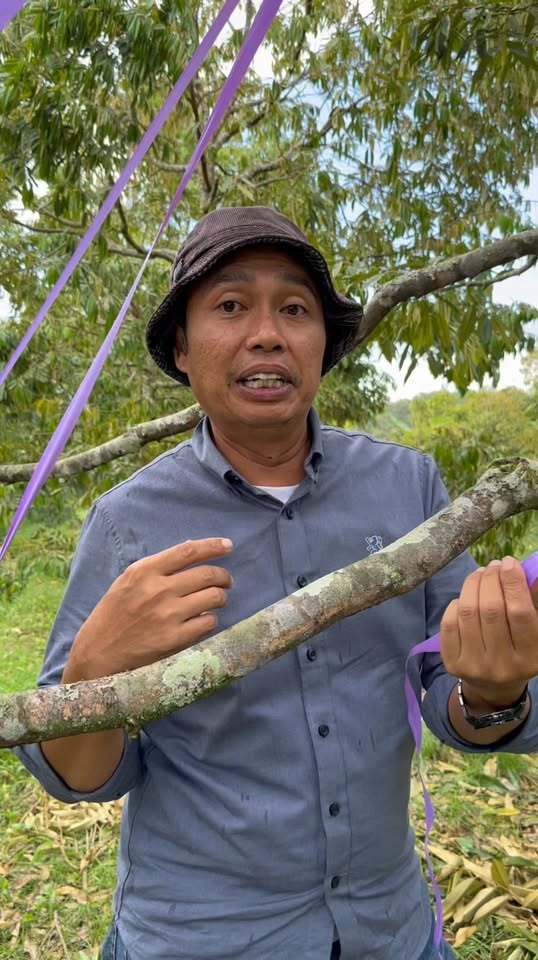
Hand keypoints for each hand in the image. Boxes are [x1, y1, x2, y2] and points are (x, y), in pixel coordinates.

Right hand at [67, 538, 232, 680]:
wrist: (97, 654)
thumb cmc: (113, 614)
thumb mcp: (127, 581)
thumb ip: (156, 568)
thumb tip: (191, 552)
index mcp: (144, 571)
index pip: (188, 551)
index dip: (212, 546)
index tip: (228, 546)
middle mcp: (158, 590)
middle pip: (207, 574)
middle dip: (223, 576)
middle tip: (226, 580)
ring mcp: (167, 615)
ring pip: (213, 597)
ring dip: (221, 597)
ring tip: (217, 600)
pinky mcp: (174, 639)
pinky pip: (208, 623)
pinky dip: (211, 619)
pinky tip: (204, 620)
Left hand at [440, 556, 537, 708]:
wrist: (494, 687)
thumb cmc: (518, 649)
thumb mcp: (534, 631)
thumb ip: (532, 601)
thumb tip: (528, 569)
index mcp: (530, 657)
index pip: (520, 613)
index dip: (513, 582)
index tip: (509, 562)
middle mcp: (502, 665)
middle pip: (491, 609)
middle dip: (490, 579)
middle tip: (493, 565)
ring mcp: (474, 666)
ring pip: (468, 612)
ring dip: (472, 584)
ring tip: (480, 573)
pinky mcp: (452, 664)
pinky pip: (449, 623)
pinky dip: (456, 603)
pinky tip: (466, 597)